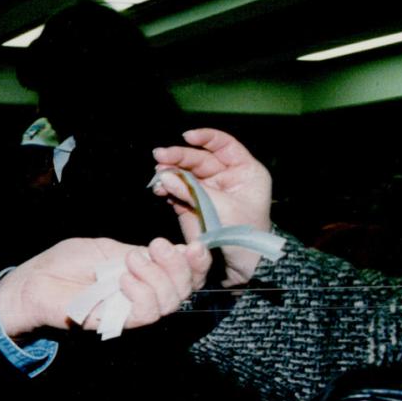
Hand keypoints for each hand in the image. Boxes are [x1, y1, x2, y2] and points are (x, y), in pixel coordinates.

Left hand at [0, 236, 210, 337]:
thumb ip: (140, 252)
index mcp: (145, 273)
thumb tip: (176, 250)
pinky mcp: (116, 322)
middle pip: (185, 288)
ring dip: (158, 276)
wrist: (33, 282)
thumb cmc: (64, 263)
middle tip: (156, 246)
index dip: (197, 261)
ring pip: (170, 302)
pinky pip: (145, 314)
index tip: (194, 244)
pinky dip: (142, 294)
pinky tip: (124, 279)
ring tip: (132, 260)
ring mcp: (130, 309)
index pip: (186, 273)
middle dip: (179, 265)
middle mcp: (143, 293)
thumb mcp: (107, 248)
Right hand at [152, 128, 272, 284]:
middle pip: (199, 158)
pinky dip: (166, 189)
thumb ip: (193, 191)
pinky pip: (177, 190)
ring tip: (157, 176)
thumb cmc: (243, 234)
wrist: (240, 263)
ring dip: (169, 173)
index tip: (187, 137)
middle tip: (159, 156)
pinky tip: (159, 190)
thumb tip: (165, 176)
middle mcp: (226, 176)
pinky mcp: (193, 203)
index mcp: (244, 171)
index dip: (206, 138)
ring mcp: (208, 190)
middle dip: (179, 157)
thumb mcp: (222, 208)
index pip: (224, 145)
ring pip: (185, 173)